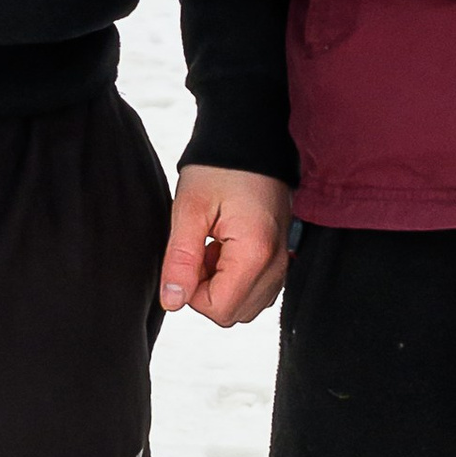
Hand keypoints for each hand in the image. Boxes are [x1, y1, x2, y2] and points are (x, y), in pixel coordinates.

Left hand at [159, 165, 292, 323]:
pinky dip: (236, 278)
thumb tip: (172, 302)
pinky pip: (257, 290)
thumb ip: (179, 260)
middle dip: (207, 291)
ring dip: (221, 286)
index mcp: (255, 254)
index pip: (218, 309)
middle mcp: (277, 265)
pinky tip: (227, 247)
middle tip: (200, 250)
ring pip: (245, 306)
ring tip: (213, 246)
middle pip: (233, 314)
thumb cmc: (220, 169)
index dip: (192, 292)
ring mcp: (283, 264)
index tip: (188, 257)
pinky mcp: (281, 259)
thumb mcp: (189, 210)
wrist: (251, 142)